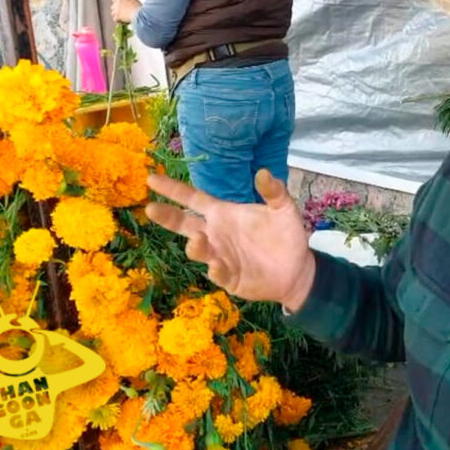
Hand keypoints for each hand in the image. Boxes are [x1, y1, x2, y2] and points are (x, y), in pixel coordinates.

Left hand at [111, 0, 141, 23]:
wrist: (138, 13)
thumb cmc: (138, 6)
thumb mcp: (134, 0)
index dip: (116, 2)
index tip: (119, 5)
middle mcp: (116, 3)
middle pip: (112, 7)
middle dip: (116, 9)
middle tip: (121, 12)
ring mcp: (116, 10)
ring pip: (112, 13)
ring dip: (116, 15)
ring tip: (121, 18)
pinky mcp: (117, 16)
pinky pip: (115, 19)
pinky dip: (118, 20)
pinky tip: (121, 21)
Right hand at [146, 170, 316, 310]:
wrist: (298, 268)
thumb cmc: (285, 235)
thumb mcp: (283, 210)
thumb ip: (274, 191)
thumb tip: (263, 172)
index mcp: (223, 213)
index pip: (193, 199)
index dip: (173, 190)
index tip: (152, 179)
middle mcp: (216, 234)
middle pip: (184, 224)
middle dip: (167, 216)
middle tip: (151, 208)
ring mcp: (220, 256)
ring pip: (198, 250)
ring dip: (195, 245)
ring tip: (198, 238)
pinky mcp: (229, 277)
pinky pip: (218, 273)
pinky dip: (216, 269)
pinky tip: (217, 264)